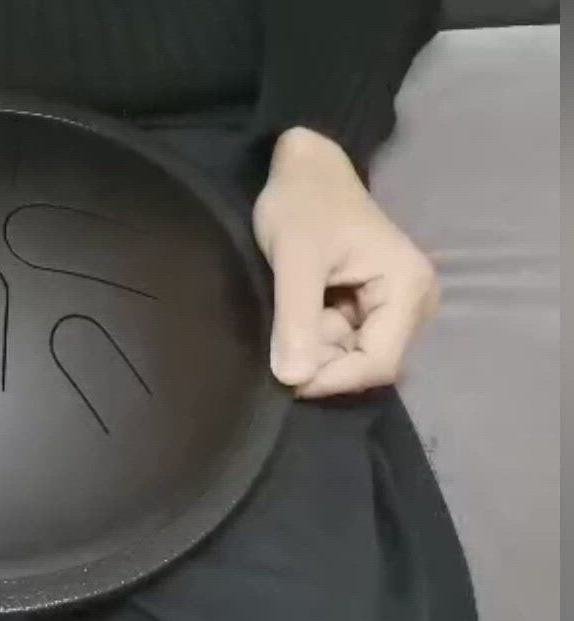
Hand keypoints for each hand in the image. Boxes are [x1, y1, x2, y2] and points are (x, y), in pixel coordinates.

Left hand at [253, 127, 437, 398]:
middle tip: (277, 351)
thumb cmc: (303, 203)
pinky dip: (316, 340)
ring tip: (282, 328)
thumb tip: (293, 379)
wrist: (305, 168)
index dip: (331, 380)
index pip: (378, 363)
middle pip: (368, 364)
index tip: (284, 378)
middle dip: (322, 366)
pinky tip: (292, 323)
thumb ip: (296, 320)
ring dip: (316, 352)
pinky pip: (346, 341)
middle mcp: (414, 303)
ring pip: (353, 356)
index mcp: (407, 288)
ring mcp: (395, 306)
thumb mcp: (295, 259)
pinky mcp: (373, 306)